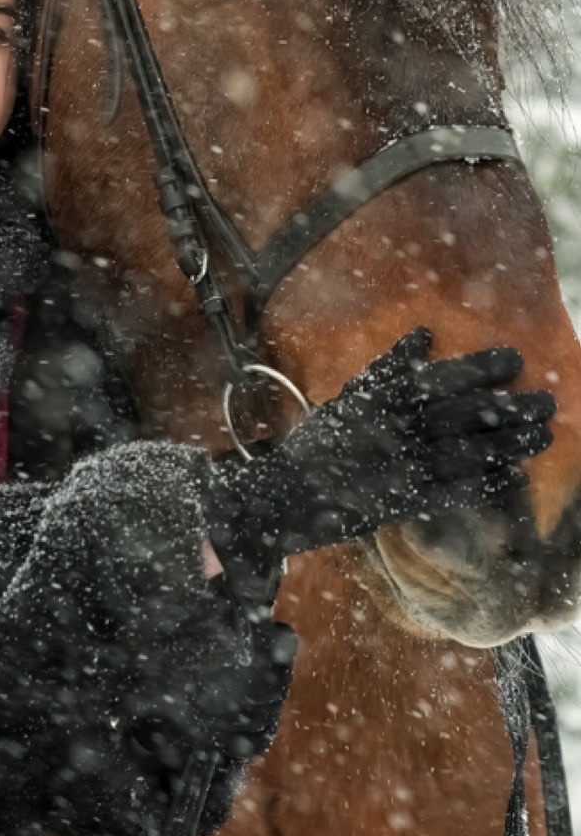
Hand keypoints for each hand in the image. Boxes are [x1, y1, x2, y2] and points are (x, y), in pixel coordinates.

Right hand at [213, 329, 554, 557]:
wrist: (289, 493)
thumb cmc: (321, 441)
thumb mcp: (352, 394)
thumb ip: (391, 365)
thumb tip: (425, 334)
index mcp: (385, 398)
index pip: (443, 376)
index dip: (483, 367)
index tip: (516, 360)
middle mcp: (398, 429)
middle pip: (466, 415)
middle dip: (511, 408)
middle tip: (546, 402)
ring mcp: (403, 467)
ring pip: (469, 451)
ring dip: (510, 444)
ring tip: (542, 436)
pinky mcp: (406, 502)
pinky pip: (456, 491)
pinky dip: (488, 483)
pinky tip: (514, 476)